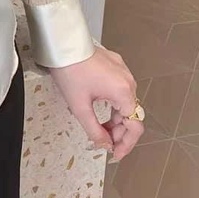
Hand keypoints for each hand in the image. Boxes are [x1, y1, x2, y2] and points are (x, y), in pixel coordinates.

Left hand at [48, 45, 143, 161]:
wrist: (63, 43)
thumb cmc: (70, 71)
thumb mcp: (80, 106)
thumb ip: (95, 130)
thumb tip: (104, 145)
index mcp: (123, 92)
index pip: (134, 126)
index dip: (126, 144)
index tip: (115, 154)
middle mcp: (128, 80)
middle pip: (130, 114)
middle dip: (118, 132)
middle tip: (103, 142)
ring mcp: (123, 70)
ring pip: (125, 102)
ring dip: (115, 118)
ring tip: (100, 127)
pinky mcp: (115, 63)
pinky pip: (120, 89)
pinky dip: (113, 103)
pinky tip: (100, 108)